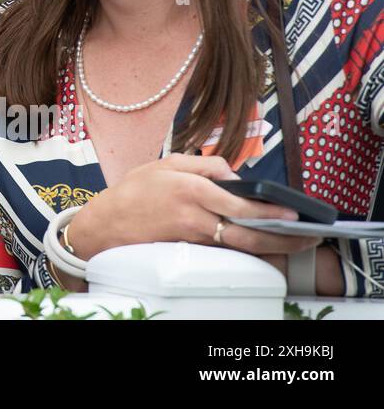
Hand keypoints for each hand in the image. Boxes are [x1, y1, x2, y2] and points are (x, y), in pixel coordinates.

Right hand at [67, 153, 321, 259]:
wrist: (105, 223)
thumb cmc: (134, 190)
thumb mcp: (166, 163)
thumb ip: (202, 164)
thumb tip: (233, 173)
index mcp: (190, 189)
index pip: (239, 203)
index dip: (269, 210)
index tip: (293, 212)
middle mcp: (195, 215)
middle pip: (246, 234)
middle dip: (281, 238)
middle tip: (307, 237)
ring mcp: (193, 236)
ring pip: (240, 246)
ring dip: (271, 246)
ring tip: (293, 243)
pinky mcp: (190, 249)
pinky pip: (226, 249)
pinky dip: (248, 249)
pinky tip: (264, 246)